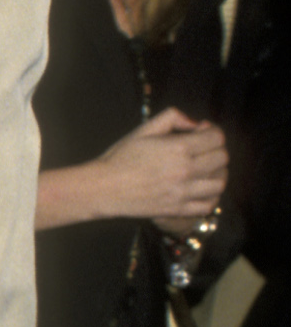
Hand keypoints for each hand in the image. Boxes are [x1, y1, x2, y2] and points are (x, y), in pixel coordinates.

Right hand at [101, 107, 227, 231]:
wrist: (104, 188)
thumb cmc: (121, 157)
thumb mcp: (144, 129)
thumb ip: (173, 117)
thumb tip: (194, 123)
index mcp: (179, 148)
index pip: (216, 138)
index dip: (212, 131)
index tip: (201, 132)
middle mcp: (185, 170)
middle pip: (222, 159)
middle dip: (215, 150)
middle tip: (202, 151)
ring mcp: (183, 192)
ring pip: (219, 183)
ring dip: (216, 174)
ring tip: (204, 171)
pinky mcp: (177, 209)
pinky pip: (207, 206)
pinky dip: (210, 198)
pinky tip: (200, 190)